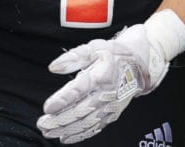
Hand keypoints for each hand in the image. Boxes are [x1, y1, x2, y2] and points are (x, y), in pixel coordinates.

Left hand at [37, 10, 184, 143]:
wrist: (141, 62)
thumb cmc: (115, 53)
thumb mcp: (95, 47)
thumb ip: (73, 57)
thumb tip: (54, 67)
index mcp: (102, 75)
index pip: (79, 90)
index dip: (63, 100)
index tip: (47, 107)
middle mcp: (107, 93)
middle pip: (81, 110)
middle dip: (60, 120)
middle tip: (42, 124)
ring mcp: (111, 106)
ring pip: (87, 122)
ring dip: (66, 129)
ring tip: (49, 132)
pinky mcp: (113, 113)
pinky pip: (95, 127)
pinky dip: (80, 134)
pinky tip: (66, 137)